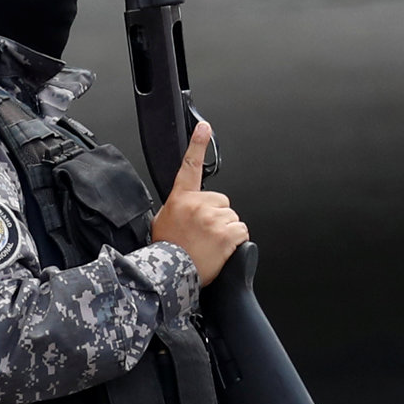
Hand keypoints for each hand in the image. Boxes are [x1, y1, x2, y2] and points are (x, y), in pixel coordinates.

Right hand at [149, 123, 248, 287]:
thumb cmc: (166, 251)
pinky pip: (241, 232)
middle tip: (204, 235)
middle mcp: (198, 204)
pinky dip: (236, 242)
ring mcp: (212, 218)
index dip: (197, 144)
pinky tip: (220, 250)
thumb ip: (176, 209)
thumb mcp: (162, 222)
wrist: (167, 276)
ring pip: (233, 218)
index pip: (190, 167)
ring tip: (209, 245)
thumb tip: (184, 210)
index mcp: (180, 199)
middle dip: (218, 217)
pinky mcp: (226, 234)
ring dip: (226, 232)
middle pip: (223, 201)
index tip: (204, 127)